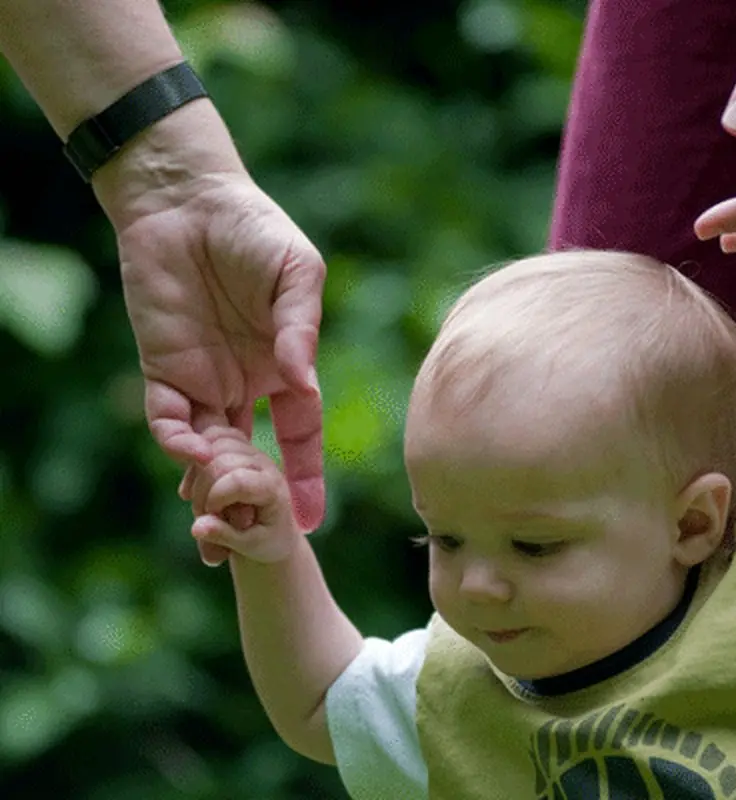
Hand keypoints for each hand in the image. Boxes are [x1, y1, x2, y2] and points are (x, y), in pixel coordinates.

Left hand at [102, 159, 325, 534]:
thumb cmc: (254, 229)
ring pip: (206, 450)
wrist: (187, 200)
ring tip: (218, 516)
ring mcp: (203, 380)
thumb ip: (300, 327)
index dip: (306, 478)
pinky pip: (167, 418)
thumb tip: (301, 380)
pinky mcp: (161, 368)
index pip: (300, 434)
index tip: (311, 521)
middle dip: (252, 500)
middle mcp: (246, 383)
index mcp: (285, 368)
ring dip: (210, 483)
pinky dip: (176, 441)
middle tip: (254, 537)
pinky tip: (191, 450)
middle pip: (251, 456)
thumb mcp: (296, 272)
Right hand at [187, 426, 298, 565]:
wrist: (276, 532)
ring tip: (201, 500)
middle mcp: (263, 464)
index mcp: (272, 488)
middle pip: (220, 461)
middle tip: (204, 515)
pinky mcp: (238, 447)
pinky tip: (192, 487)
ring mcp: (251, 452)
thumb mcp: (248, 547)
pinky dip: (196, 460)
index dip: (214, 499)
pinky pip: (211, 436)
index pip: (237, 480)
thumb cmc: (266, 542)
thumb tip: (196, 527)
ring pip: (213, 443)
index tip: (211, 519)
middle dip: (202, 489)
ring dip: (198, 473)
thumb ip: (223, 536)